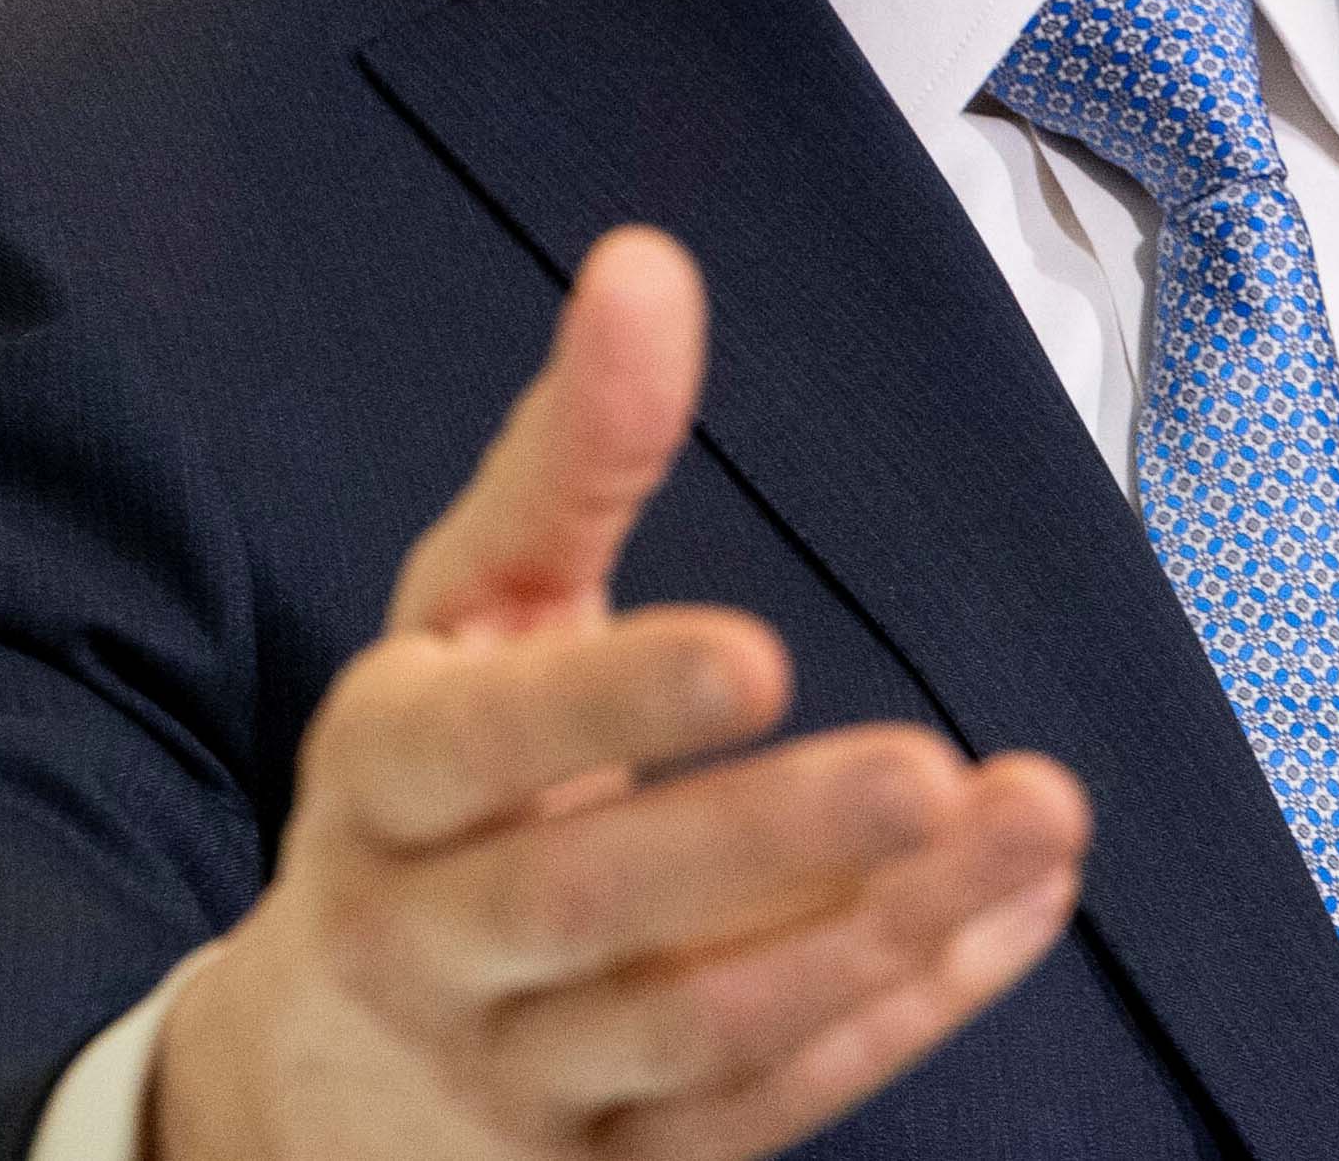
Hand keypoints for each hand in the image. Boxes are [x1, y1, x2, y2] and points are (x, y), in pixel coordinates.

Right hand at [149, 229, 1090, 1160]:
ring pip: (698, 1029)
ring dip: (875, 935)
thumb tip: (647, 262)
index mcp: (385, 779)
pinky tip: (1018, 910)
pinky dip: (904, 1013)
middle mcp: (434, 941)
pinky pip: (768, 1107)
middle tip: (920, 768)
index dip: (610, 708)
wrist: (309, 1079)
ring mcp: (525, 1080)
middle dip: (763, 843)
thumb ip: (567, 455)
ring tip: (1028, 817)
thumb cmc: (430, 788)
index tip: (758, 651)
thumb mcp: (469, 616)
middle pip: (592, 909)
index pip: (478, 747)